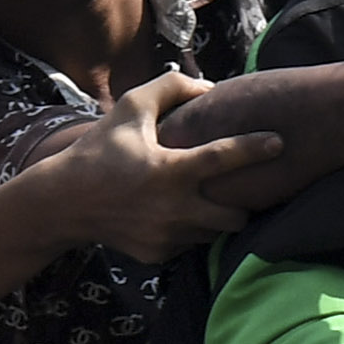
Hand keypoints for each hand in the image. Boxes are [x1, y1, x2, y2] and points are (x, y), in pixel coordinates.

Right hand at [40, 73, 286, 261]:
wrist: (63, 202)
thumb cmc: (99, 150)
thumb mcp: (129, 108)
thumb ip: (170, 88)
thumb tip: (210, 87)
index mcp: (172, 170)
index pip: (225, 158)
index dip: (256, 148)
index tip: (281, 142)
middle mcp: (175, 209)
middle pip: (236, 216)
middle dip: (245, 203)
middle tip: (241, 188)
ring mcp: (168, 237)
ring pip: (214, 233)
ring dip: (217, 218)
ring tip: (211, 200)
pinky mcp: (158, 255)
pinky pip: (190, 245)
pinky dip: (190, 231)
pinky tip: (177, 215)